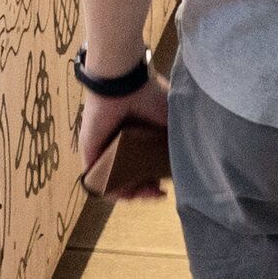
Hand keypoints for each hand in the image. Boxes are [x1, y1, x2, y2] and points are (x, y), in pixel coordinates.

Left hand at [75, 79, 170, 198]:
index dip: (155, 178)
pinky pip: (97, 180)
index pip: (145, 164)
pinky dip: (111, 191)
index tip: (166, 187)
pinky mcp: (90, 153)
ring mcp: (104, 150)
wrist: (123, 83)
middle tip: (157, 194)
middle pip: (131, 175)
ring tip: (146, 195)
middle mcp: (121, 144)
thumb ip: (175, 140)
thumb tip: (187, 161)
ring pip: (115, 181)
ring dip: (131, 193)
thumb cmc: (149, 95)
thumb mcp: (170, 120)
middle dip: (146, 190)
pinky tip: (127, 195)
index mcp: (138, 136)